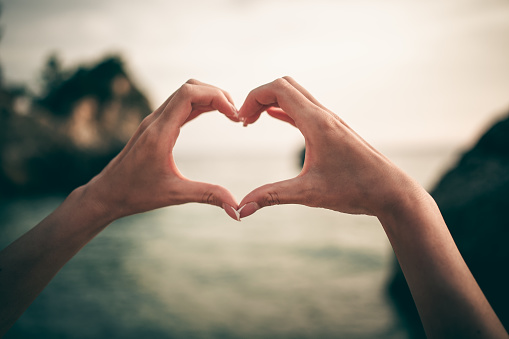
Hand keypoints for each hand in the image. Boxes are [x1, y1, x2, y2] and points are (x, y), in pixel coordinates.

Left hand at [82, 79, 240, 220]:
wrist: (107, 193)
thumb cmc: (135, 194)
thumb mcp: (174, 195)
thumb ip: (207, 195)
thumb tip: (237, 208)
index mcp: (160, 132)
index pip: (188, 94)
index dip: (215, 96)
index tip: (234, 114)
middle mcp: (156, 121)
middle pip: (189, 88)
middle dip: (216, 94)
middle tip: (236, 114)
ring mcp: (154, 122)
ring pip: (184, 94)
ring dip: (208, 97)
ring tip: (230, 114)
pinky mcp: (154, 127)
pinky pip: (180, 106)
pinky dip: (199, 105)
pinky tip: (214, 114)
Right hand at [237, 77, 422, 217]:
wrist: (390, 191)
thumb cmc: (355, 189)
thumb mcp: (309, 194)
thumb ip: (272, 197)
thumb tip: (242, 208)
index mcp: (316, 122)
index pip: (278, 89)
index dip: (253, 97)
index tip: (241, 121)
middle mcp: (323, 115)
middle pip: (285, 85)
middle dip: (259, 96)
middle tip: (244, 121)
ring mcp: (329, 121)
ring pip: (295, 95)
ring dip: (271, 101)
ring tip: (253, 121)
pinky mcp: (332, 131)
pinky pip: (303, 110)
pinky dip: (284, 109)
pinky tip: (274, 118)